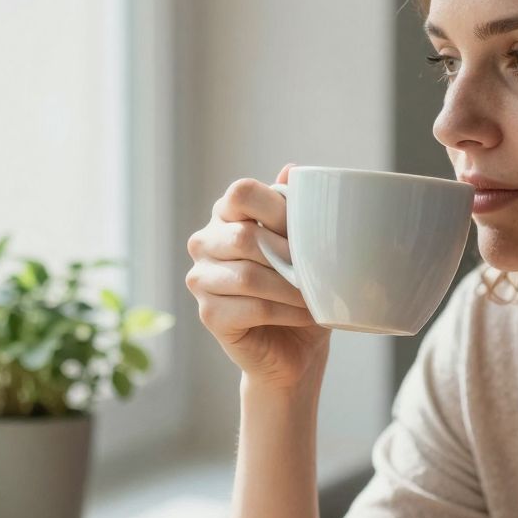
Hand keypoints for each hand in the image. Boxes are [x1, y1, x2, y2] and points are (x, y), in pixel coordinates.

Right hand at [186, 166, 329, 390]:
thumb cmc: (299, 291)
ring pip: (249, 275)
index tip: (307, 230)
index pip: (241, 193)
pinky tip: (306, 314)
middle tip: (317, 269)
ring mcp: (200, 279)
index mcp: (225, 215)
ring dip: (291, 287)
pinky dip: (287, 312)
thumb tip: (293, 168)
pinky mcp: (208, 315)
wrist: (295, 349)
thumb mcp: (303, 245)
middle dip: (289, 254)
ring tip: (316, 294)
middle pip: (245, 236)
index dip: (276, 208)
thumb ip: (294, 209)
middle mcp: (204, 242)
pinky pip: (253, 307)